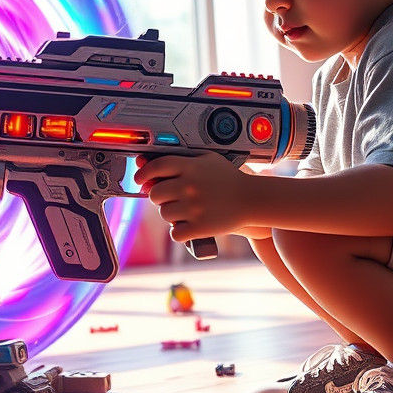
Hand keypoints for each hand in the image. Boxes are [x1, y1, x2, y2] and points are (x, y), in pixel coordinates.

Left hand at [134, 153, 252, 242]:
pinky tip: (189, 225)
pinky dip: (180, 231)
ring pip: (164, 214)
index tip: (140, 179)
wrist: (252, 199)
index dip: (143, 172)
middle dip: (159, 197)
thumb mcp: (208, 160)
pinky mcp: (199, 227)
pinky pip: (175, 232)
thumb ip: (181, 160)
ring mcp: (194, 207)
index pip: (156, 167)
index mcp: (190, 167)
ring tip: (185, 211)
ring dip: (171, 214)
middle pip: (155, 194)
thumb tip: (148, 167)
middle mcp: (189, 186)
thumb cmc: (229, 179)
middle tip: (170, 198)